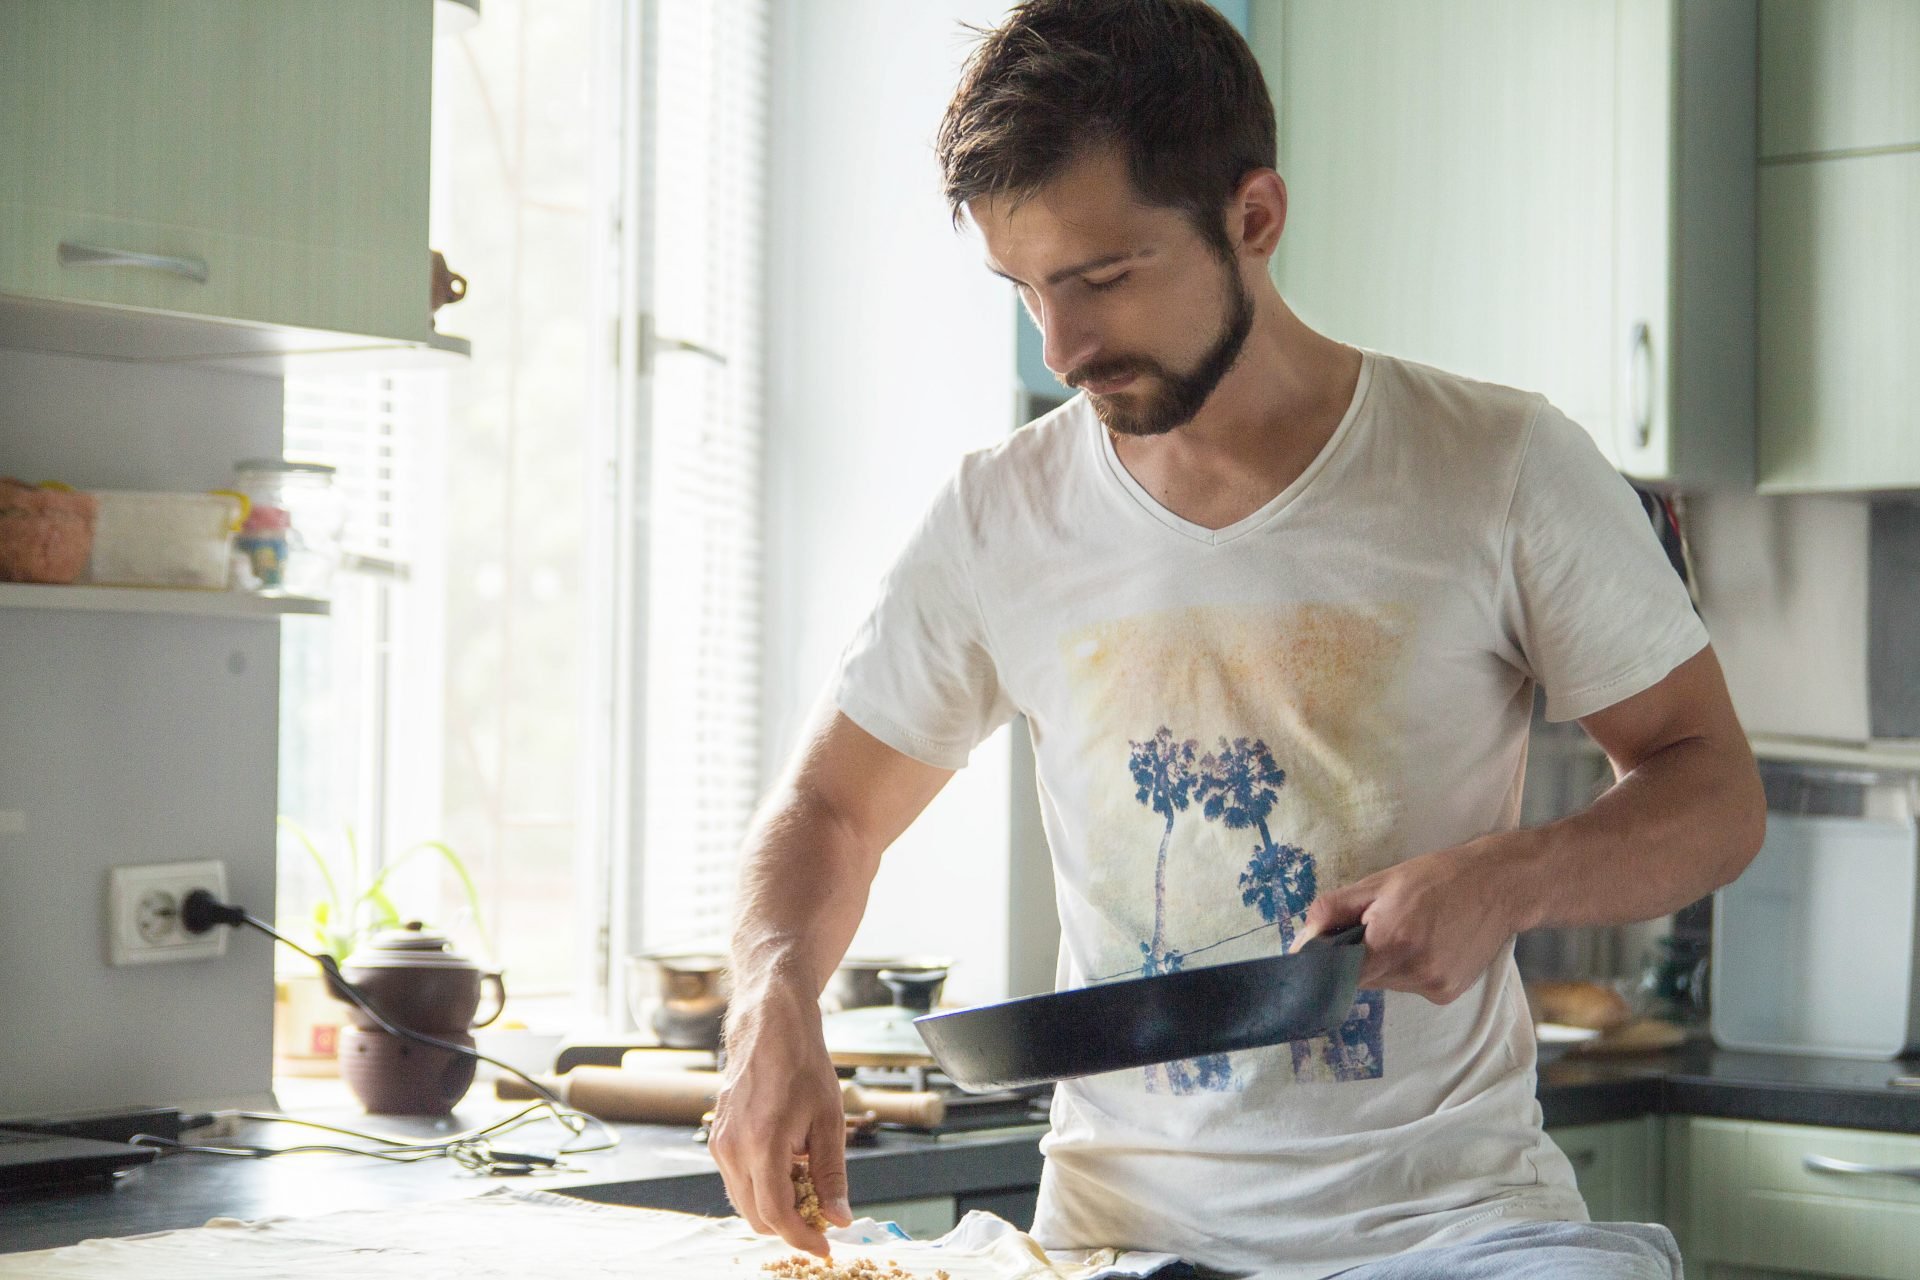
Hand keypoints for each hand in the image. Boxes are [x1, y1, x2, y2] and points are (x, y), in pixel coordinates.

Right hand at [707, 983, 851, 1255]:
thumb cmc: (802, 1064)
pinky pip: (738, 1180)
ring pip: (745, 1201)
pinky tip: (789, 1166)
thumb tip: (838, 1218)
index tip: (825, 1246)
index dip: (802, 1237)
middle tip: (823, 1217)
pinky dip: (763, 1186)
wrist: (770, 1026)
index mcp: (762, 1144)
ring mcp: (719, 1144)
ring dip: (776, 1207)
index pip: (777, 1214)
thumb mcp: (830, 1120)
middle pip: (756, 1216)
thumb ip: (832, 1174)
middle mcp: (732, 1149)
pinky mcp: (717, 1138)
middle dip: (791, 1225)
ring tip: (809, 1184)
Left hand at [1291, 835, 1527, 1003]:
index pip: (1339, 974)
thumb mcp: (1380, 883)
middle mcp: (1415, 972)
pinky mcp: (1448, 994)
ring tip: (1410, 930)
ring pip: (1386, 984)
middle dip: (1359, 956)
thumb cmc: (1437, 877)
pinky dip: (1409, 969)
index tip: (1320, 953)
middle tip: (1375, 925)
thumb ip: (1334, 910)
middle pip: (1363, 978)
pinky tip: (1429, 943)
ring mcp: (1434, 987)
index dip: (1325, 965)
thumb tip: (1301, 940)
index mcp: (1393, 942)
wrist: (1500, 886)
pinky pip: (1411, 986)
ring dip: (1385, 963)